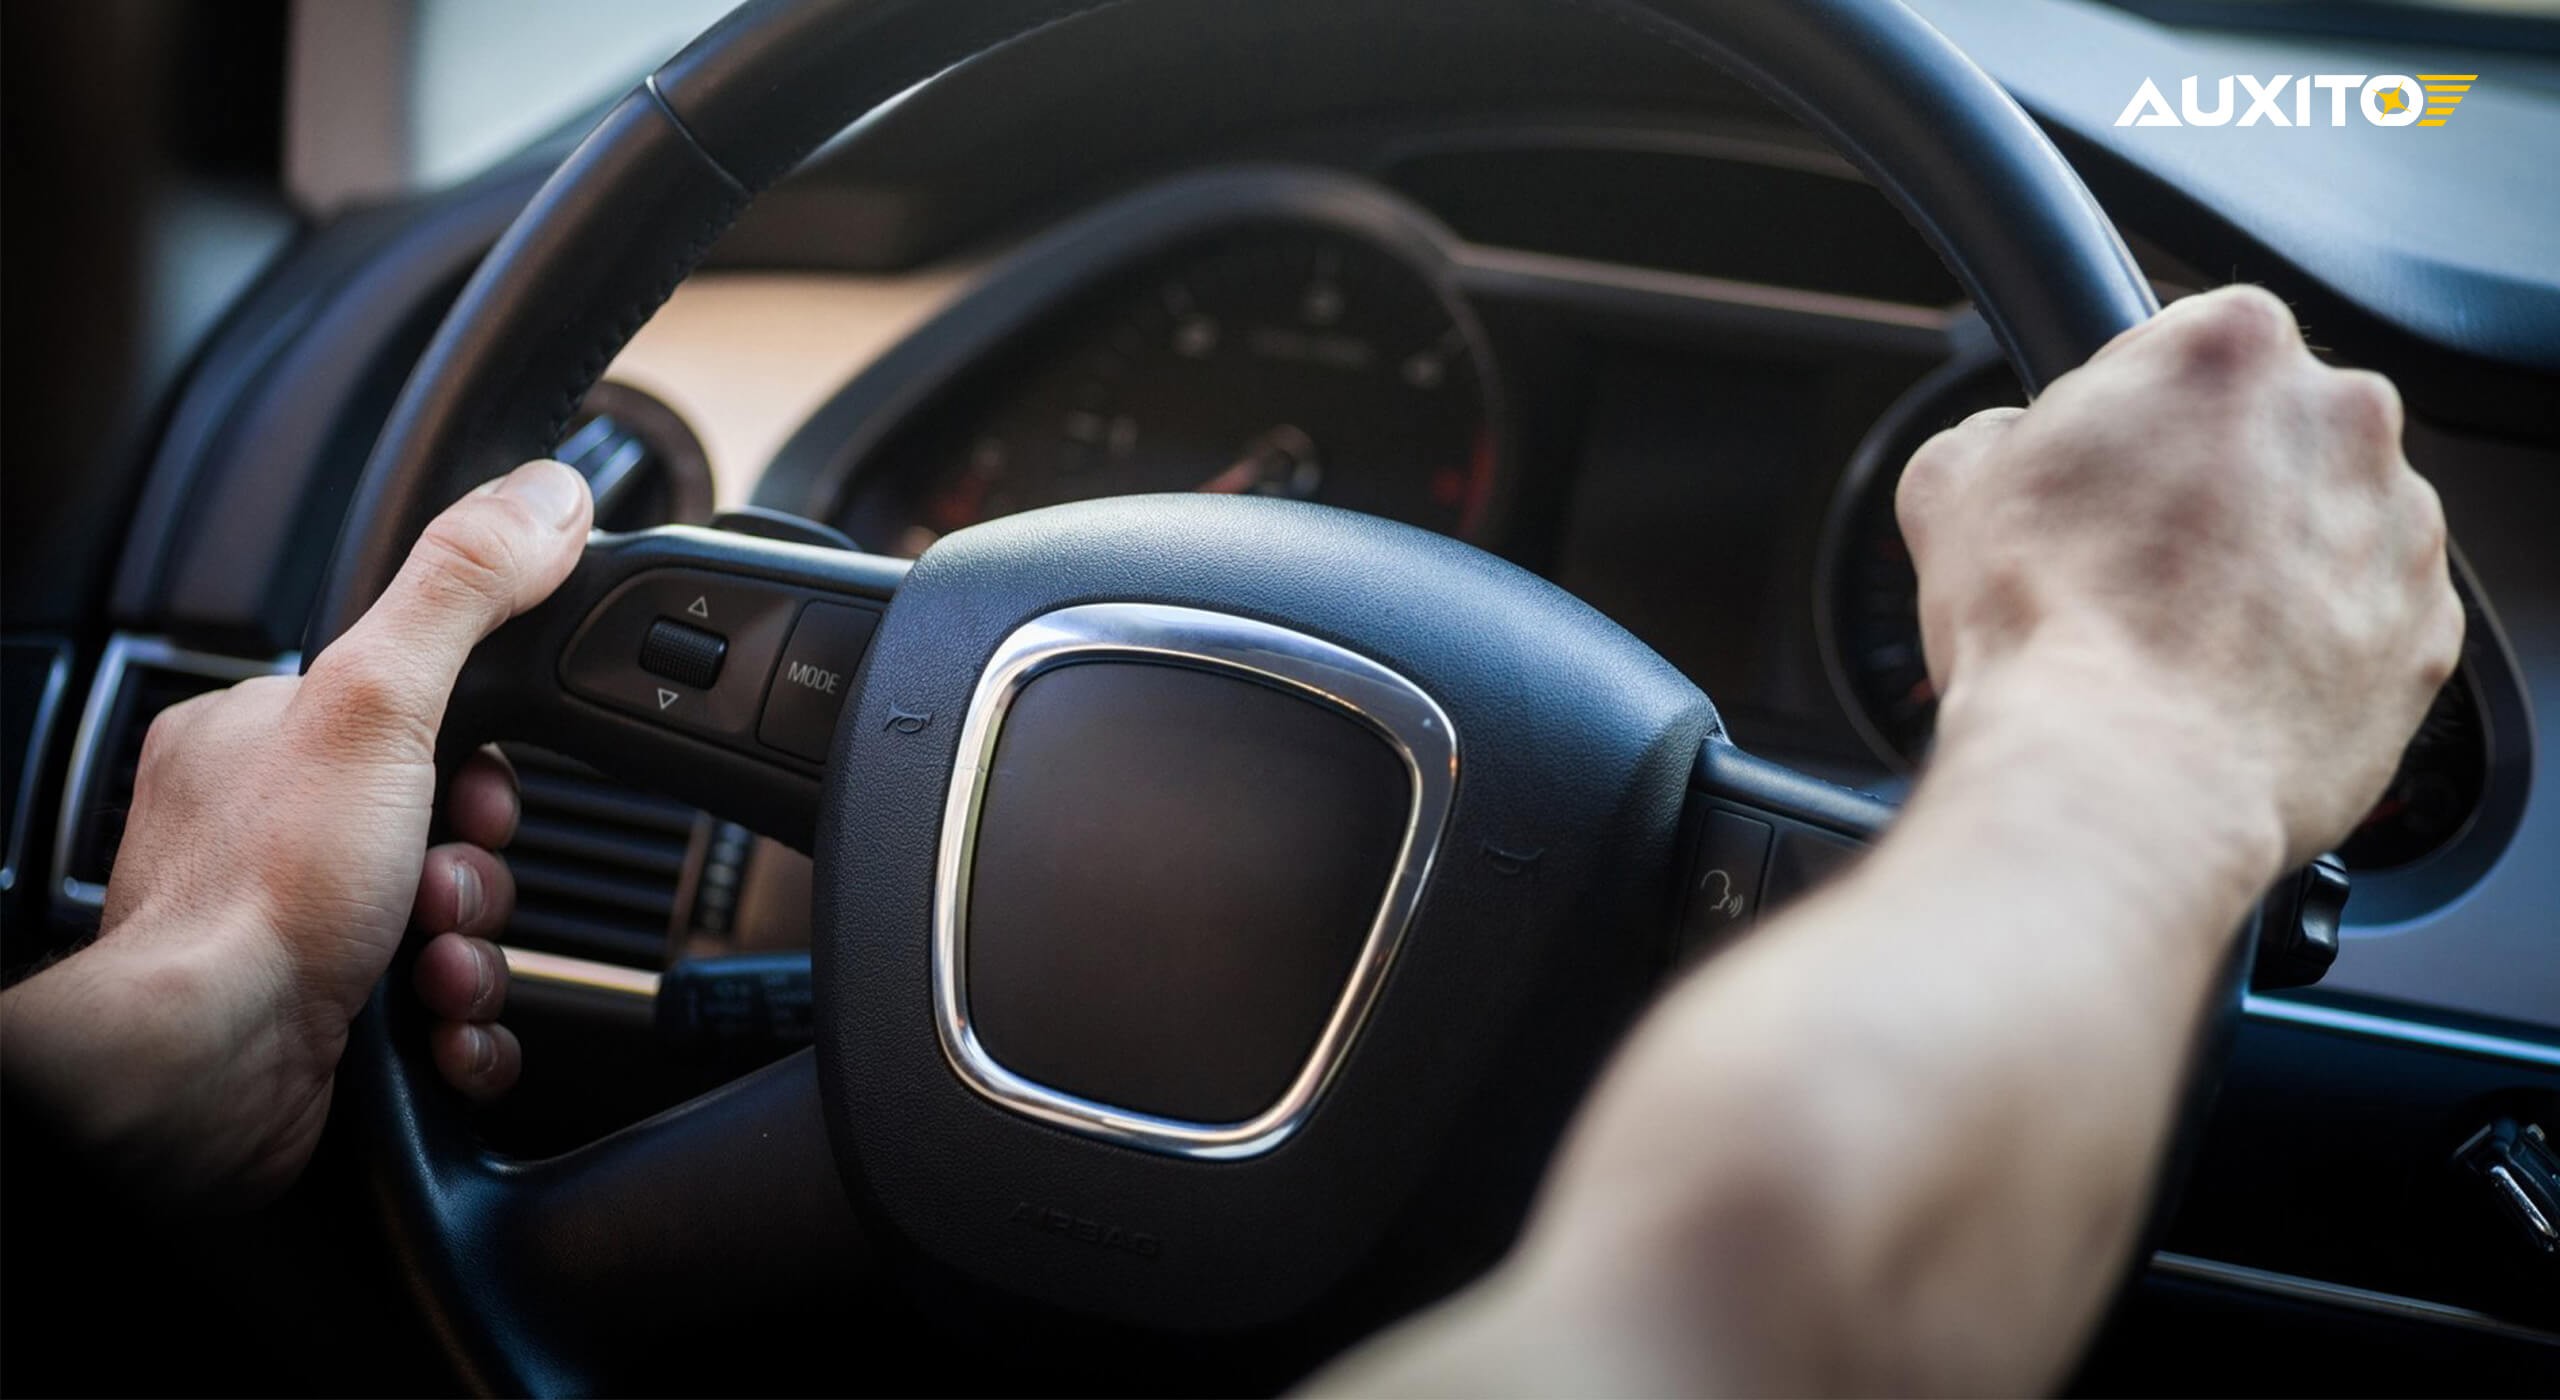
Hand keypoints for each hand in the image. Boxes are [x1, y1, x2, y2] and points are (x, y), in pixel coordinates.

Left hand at [0, 460, 589, 1205]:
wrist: (211, 1078)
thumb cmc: (257, 901)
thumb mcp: (379, 698)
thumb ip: (464, 588)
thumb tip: (546, 494)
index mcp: (260, 737)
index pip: (419, 708)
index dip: (480, 755)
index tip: (478, 788)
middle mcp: (268, 830)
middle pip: (451, 825)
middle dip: (478, 870)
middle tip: (442, 886)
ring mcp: (295, 930)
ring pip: (455, 923)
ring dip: (475, 952)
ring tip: (431, 967)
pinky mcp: (329, 1021)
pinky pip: (444, 1012)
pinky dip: (464, 1025)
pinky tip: (437, 1027)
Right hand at [1897, 285, 2461, 872]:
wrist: (2125, 780)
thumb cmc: (2048, 631)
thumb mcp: (1950, 490)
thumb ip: (1994, 434)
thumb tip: (2008, 448)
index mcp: (2230, 347)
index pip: (2187, 347)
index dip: (2133, 418)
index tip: (2106, 474)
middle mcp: (2342, 418)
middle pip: (2272, 430)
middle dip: (2214, 484)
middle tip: (2133, 564)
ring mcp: (2401, 527)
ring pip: (2327, 524)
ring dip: (2268, 565)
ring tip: (2179, 640)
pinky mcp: (2428, 633)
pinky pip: (2367, 620)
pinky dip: (2313, 647)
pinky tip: (2229, 684)